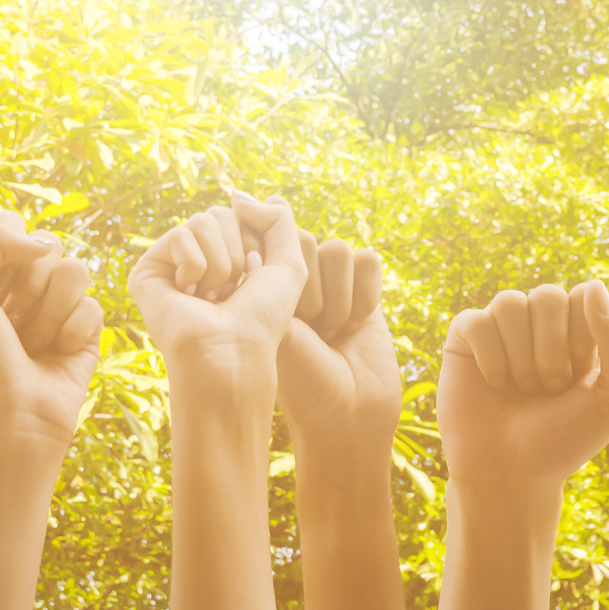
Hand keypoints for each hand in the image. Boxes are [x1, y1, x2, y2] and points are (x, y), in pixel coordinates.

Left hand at [0, 211, 104, 446]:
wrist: (12, 416)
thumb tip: (44, 243)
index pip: (15, 225)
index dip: (9, 250)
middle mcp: (24, 289)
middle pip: (50, 245)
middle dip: (30, 285)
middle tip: (11, 323)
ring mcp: (57, 310)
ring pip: (77, 270)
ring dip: (51, 311)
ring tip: (34, 344)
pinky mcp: (86, 333)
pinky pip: (94, 305)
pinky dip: (72, 332)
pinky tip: (57, 356)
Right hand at [129, 193, 305, 401]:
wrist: (231, 353)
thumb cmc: (262, 318)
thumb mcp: (288, 262)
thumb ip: (277, 218)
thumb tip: (235, 193)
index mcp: (229, 256)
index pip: (242, 214)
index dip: (257, 241)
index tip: (255, 277)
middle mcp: (199, 258)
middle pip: (221, 213)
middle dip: (238, 249)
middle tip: (232, 289)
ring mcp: (173, 264)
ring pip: (202, 221)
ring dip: (219, 262)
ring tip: (212, 295)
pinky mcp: (148, 270)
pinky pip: (179, 235)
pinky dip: (194, 265)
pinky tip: (188, 295)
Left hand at [277, 233, 397, 450]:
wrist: (344, 414)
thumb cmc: (298, 378)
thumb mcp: (271, 316)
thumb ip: (262, 258)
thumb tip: (240, 196)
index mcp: (265, 281)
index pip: (273, 239)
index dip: (279, 275)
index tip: (281, 319)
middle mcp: (298, 276)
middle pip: (307, 242)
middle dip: (311, 294)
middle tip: (310, 334)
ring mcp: (334, 282)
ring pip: (340, 251)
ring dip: (338, 300)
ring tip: (332, 335)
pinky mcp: (367, 289)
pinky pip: (369, 262)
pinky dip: (364, 298)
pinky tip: (356, 328)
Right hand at [438, 280, 608, 489]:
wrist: (511, 475)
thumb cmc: (564, 439)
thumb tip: (594, 284)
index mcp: (580, 330)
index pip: (585, 295)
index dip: (582, 338)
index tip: (580, 377)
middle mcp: (540, 323)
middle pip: (548, 294)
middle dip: (552, 350)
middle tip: (549, 388)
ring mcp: (501, 328)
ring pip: (510, 302)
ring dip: (521, 357)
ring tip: (521, 388)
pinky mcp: (465, 338)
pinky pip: (476, 320)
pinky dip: (490, 358)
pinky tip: (494, 383)